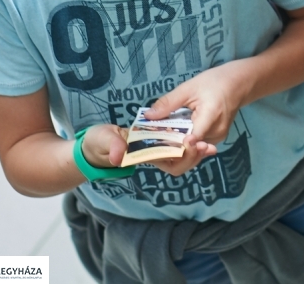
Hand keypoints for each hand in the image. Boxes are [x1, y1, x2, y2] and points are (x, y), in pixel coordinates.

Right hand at [81, 118, 215, 179]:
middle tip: (205, 144)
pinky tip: (202, 140)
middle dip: (192, 155)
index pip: (164, 157)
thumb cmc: (97, 143)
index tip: (191, 142)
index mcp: (141, 155)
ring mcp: (155, 153)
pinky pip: (177, 150)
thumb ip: (111, 145)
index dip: (179, 152)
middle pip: (177, 162)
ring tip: (208, 145)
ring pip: (180, 158)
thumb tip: (120, 155)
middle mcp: (151, 157)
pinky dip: (190, 147)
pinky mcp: (157, 146)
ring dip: (195, 153)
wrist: (95, 145)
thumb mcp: (102, 140)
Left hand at [140, 63, 249, 174]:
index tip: (156, 146)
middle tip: (153, 147)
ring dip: (174, 152)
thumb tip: (148, 116)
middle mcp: (215, 134)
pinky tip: (171, 139)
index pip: (191, 143)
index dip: (173, 148)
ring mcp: (216, 140)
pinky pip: (195, 150)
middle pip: (190, 158)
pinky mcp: (214, 140)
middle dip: (169, 157)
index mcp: (210, 118)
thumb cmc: (215, 82)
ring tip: (159, 142)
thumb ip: (169, 103)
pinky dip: (182, 147)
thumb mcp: (189, 87)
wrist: (239, 83)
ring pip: (191, 156)